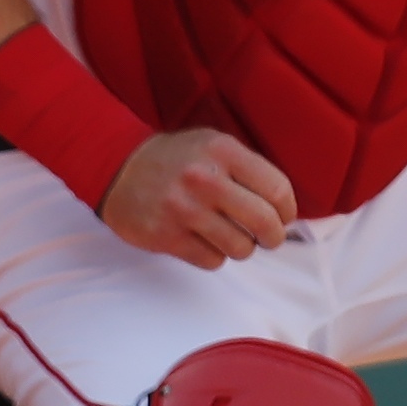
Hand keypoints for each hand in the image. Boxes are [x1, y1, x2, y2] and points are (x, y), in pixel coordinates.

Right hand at [101, 126, 296, 268]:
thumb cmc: (178, 159)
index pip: (277, 189)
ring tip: (233, 237)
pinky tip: (205, 241)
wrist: (119, 169)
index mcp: (223, 151)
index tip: (284, 217)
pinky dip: (215, 256)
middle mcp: (205, 179)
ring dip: (243, 247)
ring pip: (240, 247)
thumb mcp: (215, 145)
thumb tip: (283, 207)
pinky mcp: (166, 236)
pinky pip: (212, 261)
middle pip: (263, 222)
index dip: (287, 210)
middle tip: (269, 238)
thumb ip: (249, 169)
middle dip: (274, 236)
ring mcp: (184, 210)